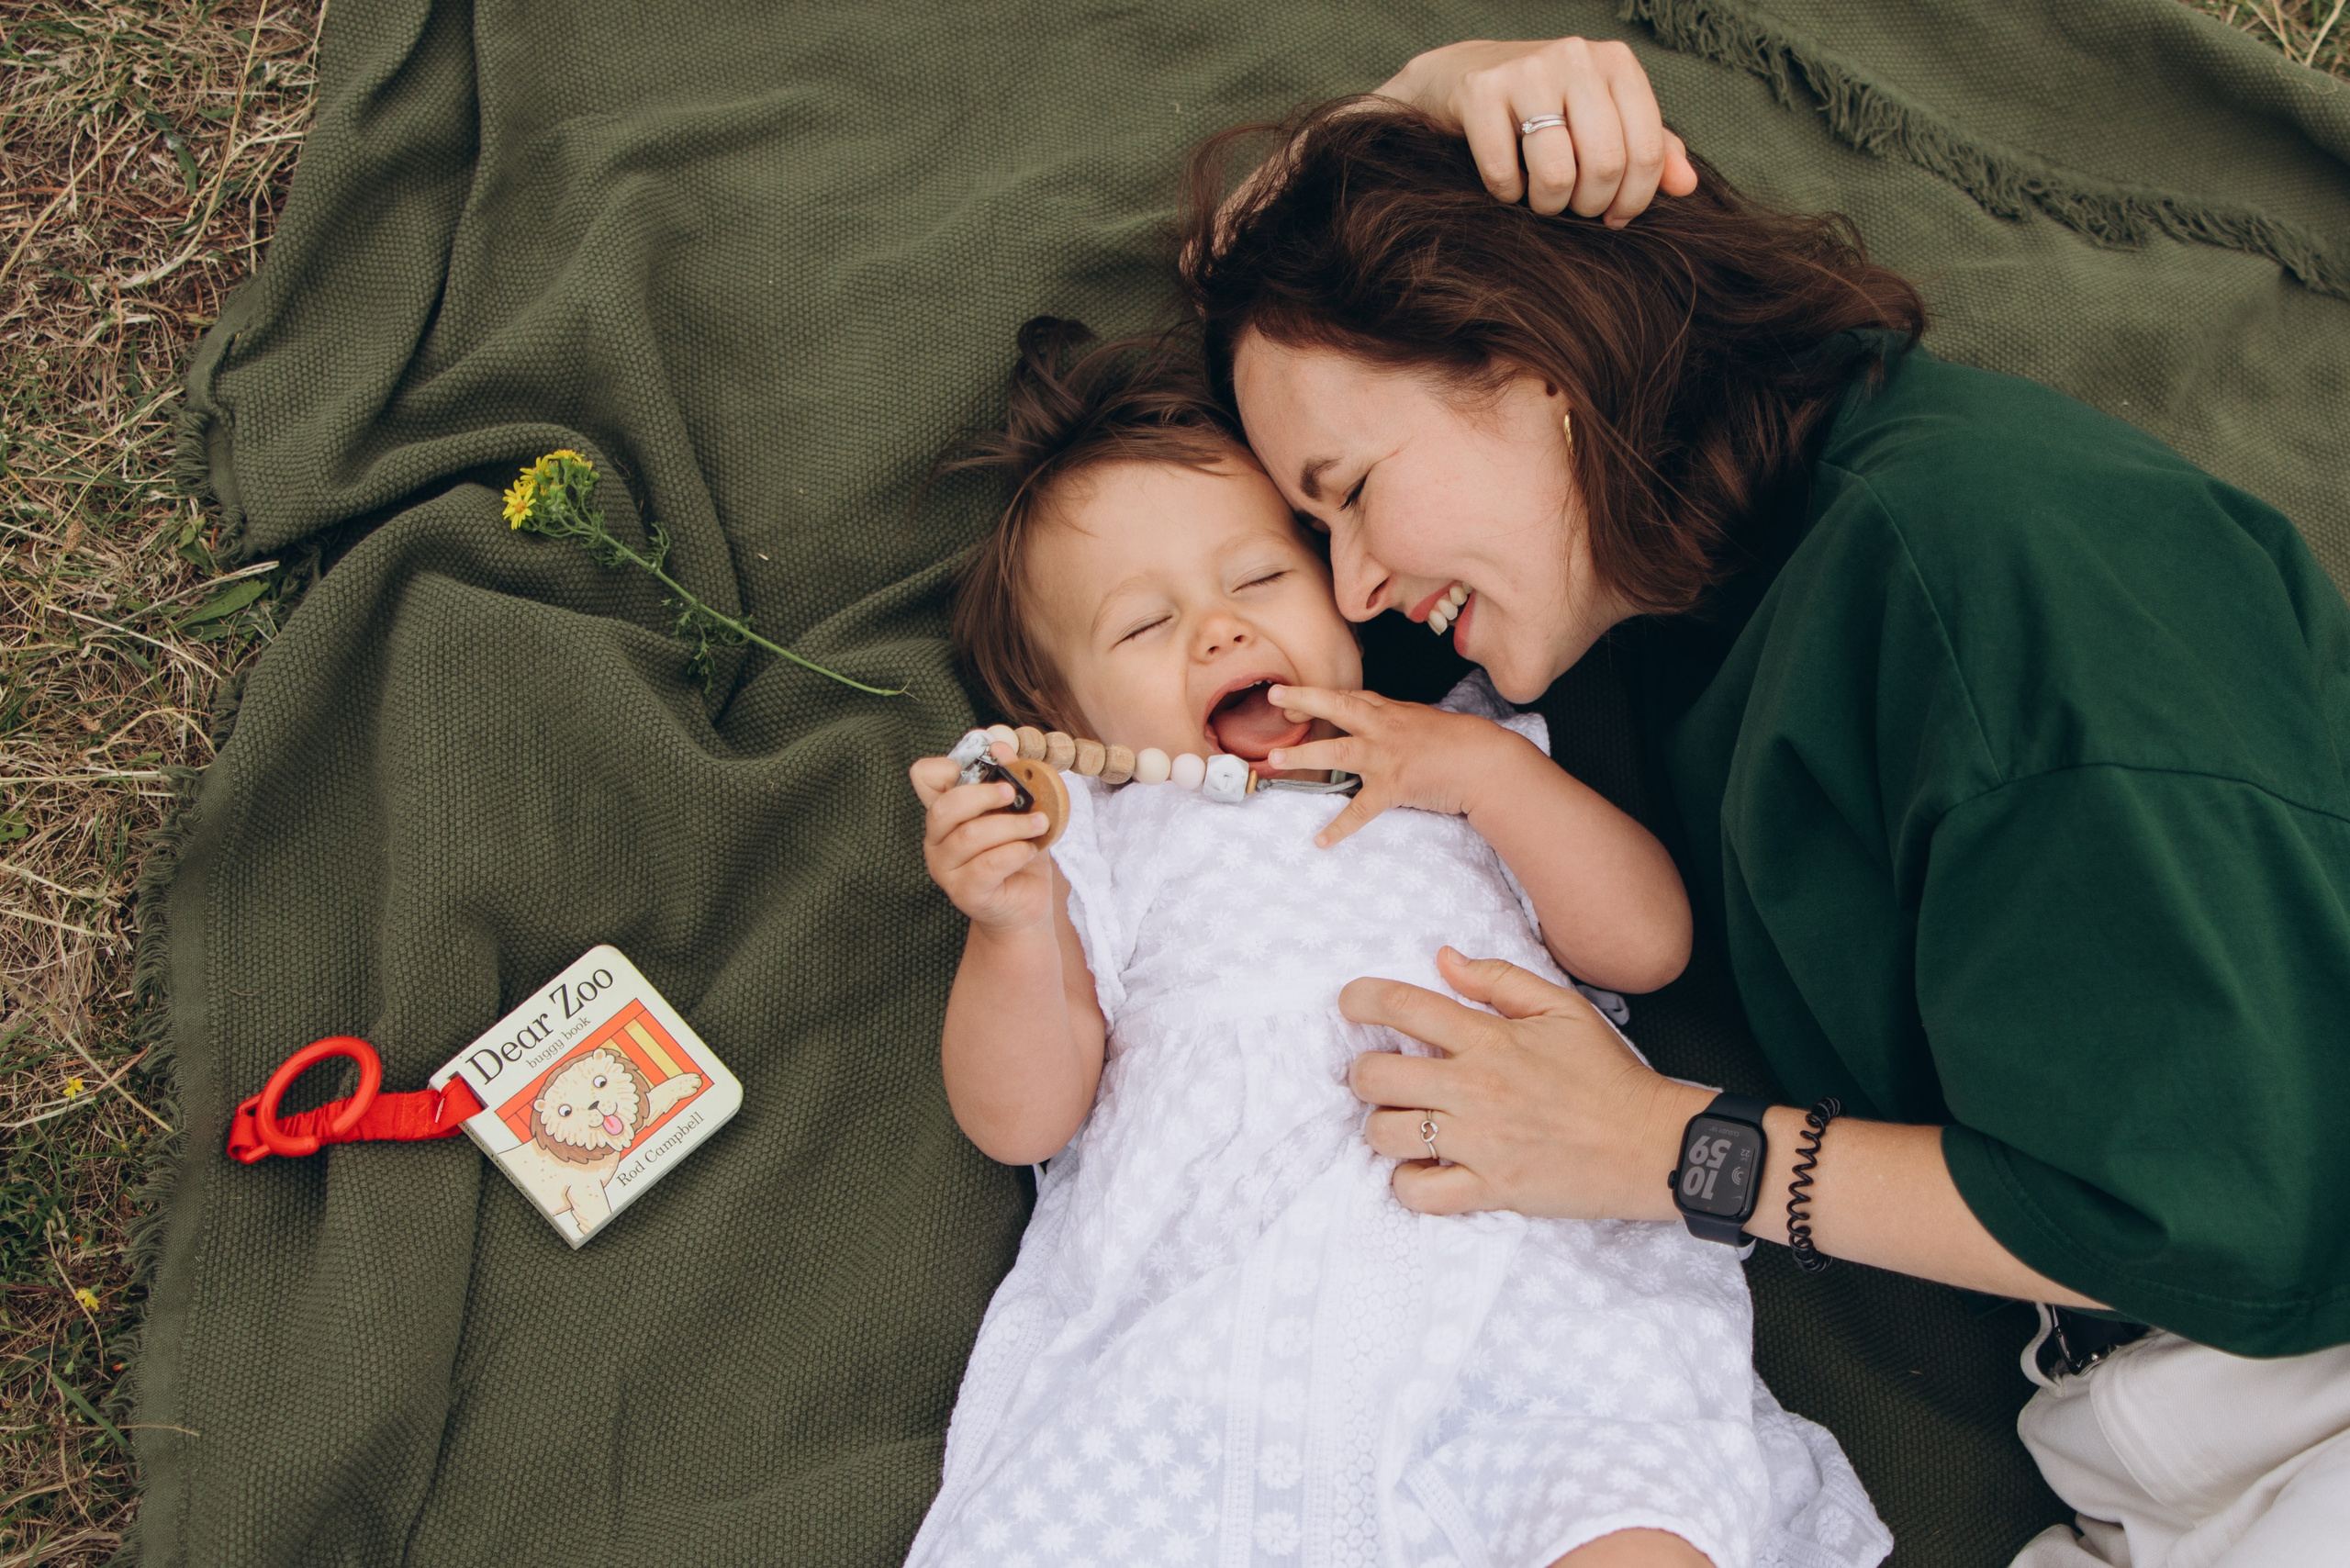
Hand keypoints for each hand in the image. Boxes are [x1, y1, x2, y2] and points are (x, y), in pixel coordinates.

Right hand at [910, 745, 1052, 934]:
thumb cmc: (1018, 854)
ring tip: (1039, 824)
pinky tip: (1029, 850)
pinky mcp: (964, 892)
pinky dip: (1014, 852)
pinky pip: (987, 866)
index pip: (923, 777)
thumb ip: (1011, 781)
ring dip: (1011, 826)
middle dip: (983, 795)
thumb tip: (1003, 747)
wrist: (1025, 905)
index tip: (987, 764)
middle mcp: (937, 839)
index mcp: (946, 812)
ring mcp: (946, 868)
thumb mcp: (1019, 812)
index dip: (948, 765)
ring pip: (970, 837)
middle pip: (944, 807)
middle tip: (1015, 793)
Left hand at [1262, 684, 1536, 846]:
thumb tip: (1374, 724)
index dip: (1316, 696)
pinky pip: (1362, 810)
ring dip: (1306, 755)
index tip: (1288, 697)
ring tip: (1276, 758)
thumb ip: (1393, 722)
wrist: (1486, 762)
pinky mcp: (1395, 787)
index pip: (1348, 698)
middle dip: (1304, 700)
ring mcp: (1387, 756)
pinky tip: (1321, 840)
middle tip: (1273, 697)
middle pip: (1338, 708)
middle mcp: (1383, 728)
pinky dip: (1340, 827)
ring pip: (1339, 752)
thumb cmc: (1459, 742)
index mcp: (1390, 712)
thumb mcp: (1422, 722)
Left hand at [1345, 948, 1706, 1217]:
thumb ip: (1498, 979)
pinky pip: (1419, 1193)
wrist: (1649, 1143)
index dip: (1359, 999)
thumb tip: (1443, 959)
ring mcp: (1479, 1143)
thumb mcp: (1562, 1007)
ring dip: (1383, 1127)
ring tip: (1404, 1122)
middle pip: (1374, 1076)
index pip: (1402, 1007)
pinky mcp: (1490, 1189)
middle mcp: (1475, 1088)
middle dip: (1363, 1072)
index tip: (1349, 1003)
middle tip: (1380, 1076)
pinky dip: (1408, 1183)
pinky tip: (1423, 1168)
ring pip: (1385, 1135)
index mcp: (1489, 1039)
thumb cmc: (1606, 1074)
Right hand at [1378, 38, 1698, 222]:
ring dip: (1547, 204)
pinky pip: (1504, 173)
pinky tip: (1507, 182)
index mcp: (1616, 63)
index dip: (1634, 200)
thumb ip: (1648, 149)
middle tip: (1573, 208)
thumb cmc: (1543, 105)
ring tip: (1540, 198)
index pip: (1646, 151)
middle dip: (1589, 205)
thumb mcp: (1601, 119)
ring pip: (1557, 172)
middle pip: (1605, 164)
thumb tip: (1687, 186)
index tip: (1613, 216)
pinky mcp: (1481, 93)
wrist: (1460, 75)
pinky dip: (1506, 194)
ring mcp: (1527, 71)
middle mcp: (1576, 58)